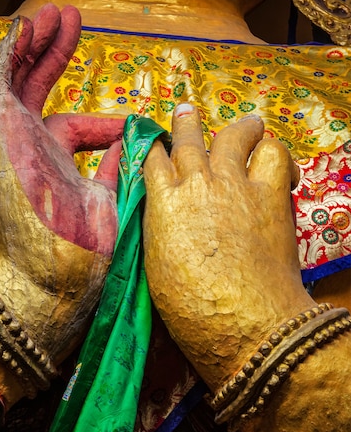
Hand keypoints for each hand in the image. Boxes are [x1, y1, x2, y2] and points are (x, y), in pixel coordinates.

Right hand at [0, 4, 124, 364]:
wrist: (52, 283)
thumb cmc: (83, 255)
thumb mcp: (107, 202)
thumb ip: (116, 170)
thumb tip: (134, 145)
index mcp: (56, 168)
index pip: (75, 130)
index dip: (104, 122)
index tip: (134, 124)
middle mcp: (32, 151)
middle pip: (40, 91)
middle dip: (54, 56)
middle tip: (70, 21)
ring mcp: (12, 141)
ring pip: (17, 80)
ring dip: (33, 45)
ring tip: (53, 15)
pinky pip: (0, 82)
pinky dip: (12, 53)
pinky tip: (29, 26)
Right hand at [143, 103, 315, 391]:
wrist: (242, 319)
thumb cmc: (191, 308)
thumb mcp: (158, 268)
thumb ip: (162, 232)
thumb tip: (167, 219)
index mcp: (162, 205)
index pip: (155, 162)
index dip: (157, 152)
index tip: (158, 147)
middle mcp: (195, 184)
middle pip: (188, 141)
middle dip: (185, 124)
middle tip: (185, 112)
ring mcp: (233, 184)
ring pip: (233, 136)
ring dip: (238, 128)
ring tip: (247, 125)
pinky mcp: (269, 193)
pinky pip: (273, 155)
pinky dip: (273, 154)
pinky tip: (276, 163)